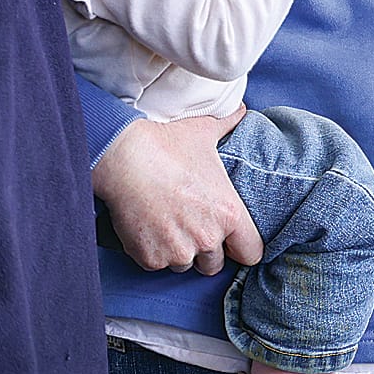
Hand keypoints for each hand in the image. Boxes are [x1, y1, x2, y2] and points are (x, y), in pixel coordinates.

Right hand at [92, 111, 263, 275]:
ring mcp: (178, 252)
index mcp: (229, 214)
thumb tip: (241, 109)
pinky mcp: (151, 259)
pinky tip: (146, 224)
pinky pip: (157, 263)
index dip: (240, 246)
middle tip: (188, 223)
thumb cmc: (166, 145)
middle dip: (204, 248)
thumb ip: (228, 124)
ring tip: (164, 220)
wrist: (123, 157)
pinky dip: (152, 250)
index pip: (251, 253)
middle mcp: (207, 239)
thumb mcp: (203, 132)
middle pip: (214, 263)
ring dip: (177, 249)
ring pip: (184, 264)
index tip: (229, 240)